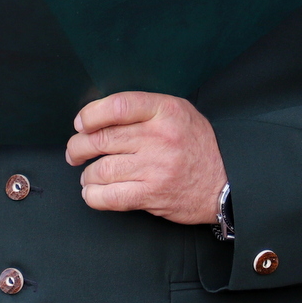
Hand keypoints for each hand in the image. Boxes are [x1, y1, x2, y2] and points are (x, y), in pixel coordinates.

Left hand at [65, 92, 226, 223]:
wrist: (226, 182)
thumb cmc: (197, 145)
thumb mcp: (179, 112)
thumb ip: (144, 109)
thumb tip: (98, 115)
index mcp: (165, 111)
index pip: (117, 106)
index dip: (90, 114)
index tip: (81, 123)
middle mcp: (158, 137)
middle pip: (101, 139)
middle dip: (78, 146)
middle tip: (75, 151)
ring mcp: (154, 168)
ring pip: (101, 169)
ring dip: (87, 174)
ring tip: (88, 174)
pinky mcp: (151, 195)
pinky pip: (110, 197)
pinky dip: (93, 195)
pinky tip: (93, 192)